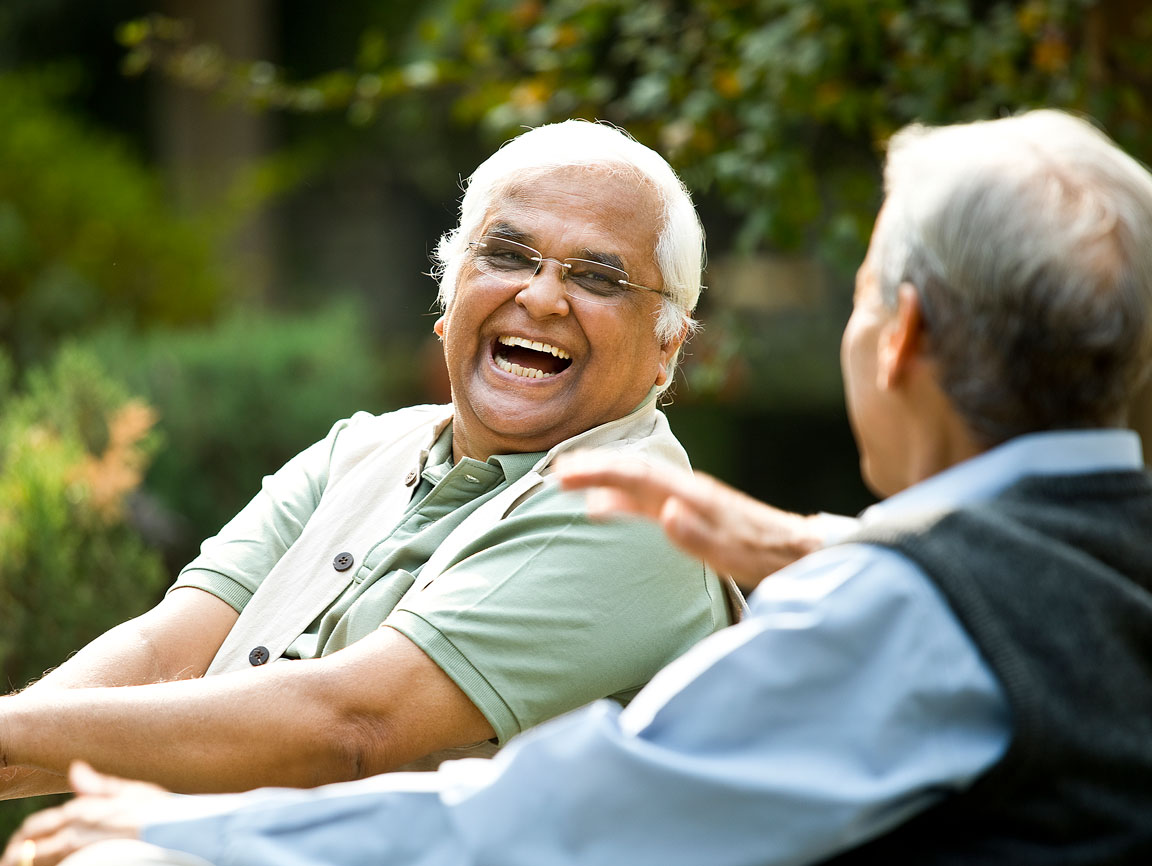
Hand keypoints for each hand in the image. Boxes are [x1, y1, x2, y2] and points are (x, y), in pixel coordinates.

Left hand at [1, 763, 172, 865]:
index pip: (38, 826)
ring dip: (26, 864)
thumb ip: (100, 784)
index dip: (24, 839)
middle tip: (12, 863)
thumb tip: (75, 768)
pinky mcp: (92, 860)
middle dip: (17, 855)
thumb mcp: (133, 791)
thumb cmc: (161, 811)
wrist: (181, 831)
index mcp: (84, 808)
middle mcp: (77, 829)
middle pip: (31, 847)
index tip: (18, 848)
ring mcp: (82, 848)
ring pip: (39, 861)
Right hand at [555, 454, 822, 590]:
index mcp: (692, 495)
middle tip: (556, 471)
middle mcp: (686, 491)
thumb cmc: (765, 554)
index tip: (566, 473)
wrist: (796, 550)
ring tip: (569, 481)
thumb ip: (699, 535)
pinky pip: (645, 499)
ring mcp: (687, 501)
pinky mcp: (690, 513)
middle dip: (593, 468)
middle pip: (632, 472)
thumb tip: (665, 512)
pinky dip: (618, 497)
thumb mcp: (734, 551)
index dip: (599, 472)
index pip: (637, 476)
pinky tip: (604, 506)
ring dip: (602, 479)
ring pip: (636, 482)